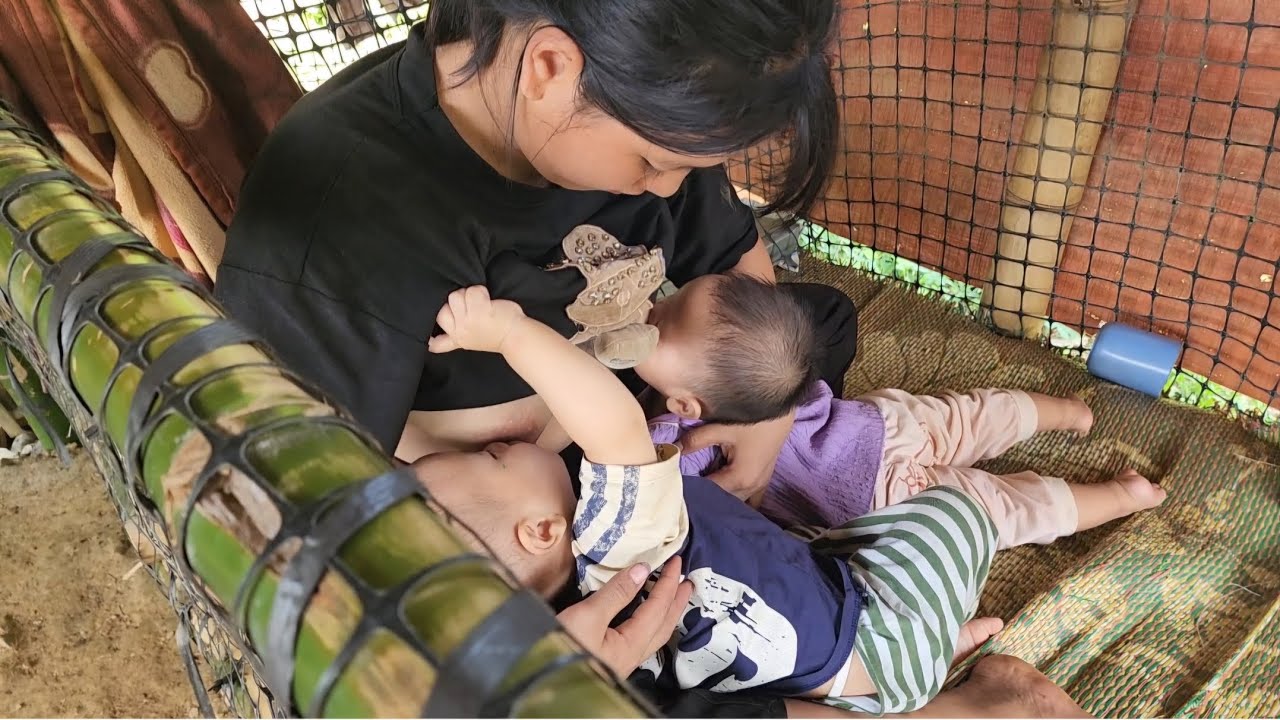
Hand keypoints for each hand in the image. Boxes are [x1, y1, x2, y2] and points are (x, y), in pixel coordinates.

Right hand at [428, 286, 524, 353]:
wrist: (516, 337)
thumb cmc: (494, 335)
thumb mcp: (467, 342)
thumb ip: (447, 342)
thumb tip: (430, 346)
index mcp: (456, 338)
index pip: (438, 331)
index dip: (436, 326)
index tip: (433, 334)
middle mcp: (460, 331)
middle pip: (445, 305)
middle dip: (458, 301)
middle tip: (473, 308)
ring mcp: (469, 321)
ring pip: (457, 295)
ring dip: (470, 295)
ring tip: (482, 304)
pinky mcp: (481, 310)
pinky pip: (473, 291)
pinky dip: (482, 292)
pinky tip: (489, 301)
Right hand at [556, 558, 692, 677]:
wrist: (543, 678)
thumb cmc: (563, 649)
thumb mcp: (587, 616)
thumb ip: (616, 593)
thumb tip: (642, 570)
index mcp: (631, 643)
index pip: (658, 607)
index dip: (668, 583)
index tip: (676, 562)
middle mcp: (633, 654)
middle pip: (664, 624)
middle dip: (677, 601)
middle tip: (687, 581)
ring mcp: (623, 660)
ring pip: (655, 633)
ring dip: (667, 612)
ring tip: (673, 596)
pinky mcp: (612, 660)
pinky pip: (643, 637)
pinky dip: (652, 621)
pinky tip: (645, 617)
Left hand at [680, 410, 794, 503]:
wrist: (782, 407)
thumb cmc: (755, 417)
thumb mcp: (722, 427)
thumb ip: (696, 440)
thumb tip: (674, 449)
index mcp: (740, 478)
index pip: (709, 493)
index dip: (691, 491)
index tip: (675, 488)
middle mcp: (751, 488)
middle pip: (722, 501)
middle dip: (704, 497)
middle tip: (684, 491)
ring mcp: (760, 486)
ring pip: (735, 501)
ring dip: (719, 499)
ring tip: (700, 493)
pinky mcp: (763, 479)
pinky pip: (748, 499)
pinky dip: (735, 498)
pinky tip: (722, 497)